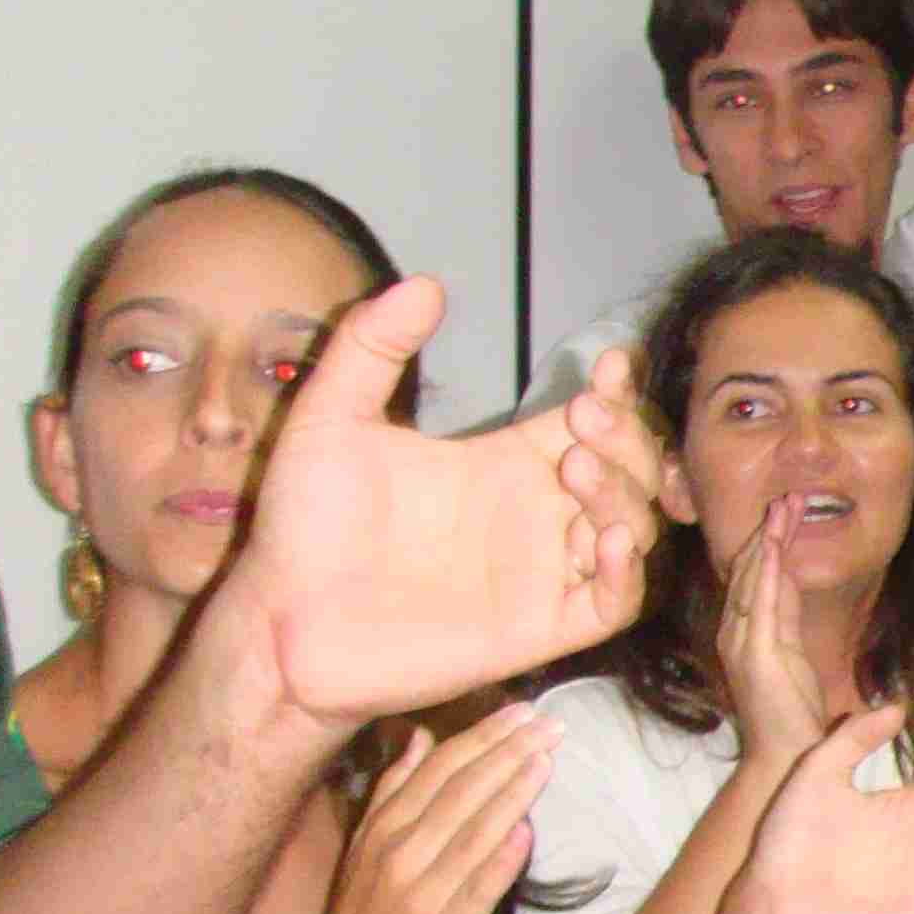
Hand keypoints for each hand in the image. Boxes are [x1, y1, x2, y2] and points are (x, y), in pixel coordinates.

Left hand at [219, 283, 660, 726]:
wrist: (280, 620)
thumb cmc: (302, 526)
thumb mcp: (329, 417)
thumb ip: (372, 347)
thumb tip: (427, 283)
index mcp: (500, 464)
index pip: (590, 423)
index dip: (617, 393)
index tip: (612, 364)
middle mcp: (532, 516)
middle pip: (628, 470)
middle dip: (629, 438)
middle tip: (583, 421)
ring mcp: (540, 574)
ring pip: (634, 529)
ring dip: (626, 495)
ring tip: (578, 469)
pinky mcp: (537, 629)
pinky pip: (614, 603)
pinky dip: (627, 572)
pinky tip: (604, 539)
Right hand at [293, 705, 555, 913]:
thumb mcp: (362, 849)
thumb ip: (392, 792)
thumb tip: (420, 737)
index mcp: (382, 830)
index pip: (439, 770)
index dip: (483, 738)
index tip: (523, 711)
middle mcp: (399, 854)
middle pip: (461, 791)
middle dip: (509, 752)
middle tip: (551, 723)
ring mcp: (420, 894)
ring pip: (473, 832)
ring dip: (513, 792)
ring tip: (548, 757)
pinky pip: (477, 889)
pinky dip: (501, 858)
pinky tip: (526, 830)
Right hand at [718, 500, 833, 770]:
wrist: (782, 757)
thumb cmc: (790, 715)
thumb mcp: (793, 659)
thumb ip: (789, 625)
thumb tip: (793, 592)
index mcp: (744, 632)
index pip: (755, 578)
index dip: (769, 543)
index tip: (785, 512)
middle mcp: (736, 633)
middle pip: (752, 571)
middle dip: (769, 532)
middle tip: (788, 496)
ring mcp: (744, 643)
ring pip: (755, 579)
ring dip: (770, 541)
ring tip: (785, 507)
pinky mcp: (757, 655)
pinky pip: (763, 603)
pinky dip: (770, 571)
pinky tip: (777, 545)